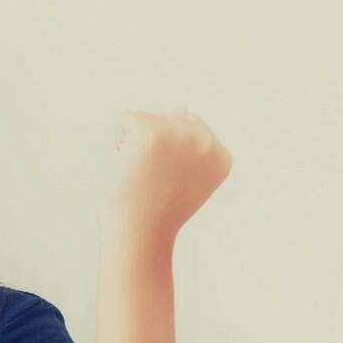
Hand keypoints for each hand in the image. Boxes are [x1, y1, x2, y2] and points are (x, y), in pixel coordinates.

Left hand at [99, 108, 232, 245]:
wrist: (139, 234)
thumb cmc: (153, 213)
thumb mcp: (185, 180)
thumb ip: (191, 147)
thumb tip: (184, 108)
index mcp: (222, 155)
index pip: (190, 130)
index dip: (168, 158)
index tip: (169, 184)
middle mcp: (208, 140)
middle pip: (168, 120)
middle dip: (152, 149)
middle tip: (154, 181)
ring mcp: (180, 132)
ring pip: (147, 119)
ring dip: (136, 147)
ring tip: (142, 176)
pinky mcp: (151, 130)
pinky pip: (125, 120)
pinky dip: (120, 143)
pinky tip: (130, 167)